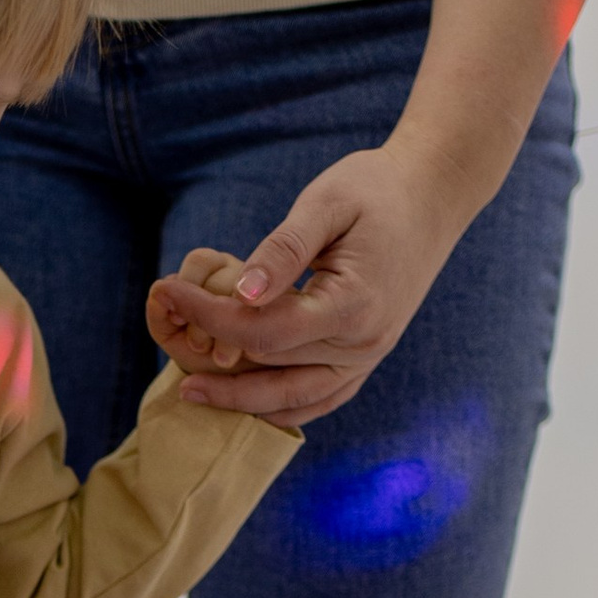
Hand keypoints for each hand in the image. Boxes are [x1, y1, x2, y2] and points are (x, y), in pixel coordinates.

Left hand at [144, 140, 478, 427]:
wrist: (434, 196)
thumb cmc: (376, 189)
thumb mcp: (327, 202)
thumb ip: (283, 249)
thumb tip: (240, 294)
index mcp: (354, 305)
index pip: (263, 329)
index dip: (209, 316)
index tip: (168, 290)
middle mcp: (363, 344)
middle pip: (270, 366)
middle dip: (210, 351)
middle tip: (163, 327)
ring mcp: (367, 359)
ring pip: (293, 400)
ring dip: (239, 401)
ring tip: (189, 393)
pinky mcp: (364, 360)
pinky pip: (318, 400)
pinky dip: (278, 408)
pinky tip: (240, 404)